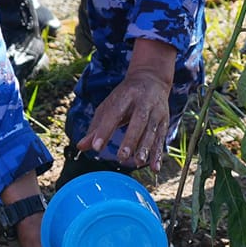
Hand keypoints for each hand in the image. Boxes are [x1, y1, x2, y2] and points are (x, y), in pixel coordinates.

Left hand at [75, 43, 176, 168]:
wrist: (152, 79)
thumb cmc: (125, 96)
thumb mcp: (109, 105)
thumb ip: (96, 127)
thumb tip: (80, 147)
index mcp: (126, 95)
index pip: (114, 113)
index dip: (105, 130)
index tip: (96, 147)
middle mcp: (144, 101)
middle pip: (138, 120)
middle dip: (131, 139)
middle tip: (121, 157)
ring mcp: (156, 111)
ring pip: (152, 130)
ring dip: (146, 147)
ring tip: (138, 162)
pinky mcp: (164, 121)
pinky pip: (161, 138)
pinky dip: (158, 154)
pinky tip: (155, 168)